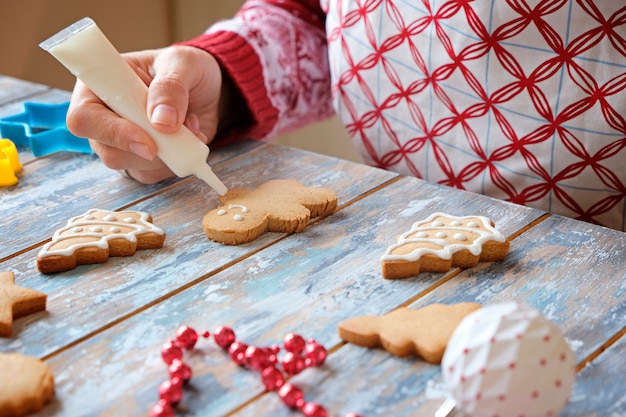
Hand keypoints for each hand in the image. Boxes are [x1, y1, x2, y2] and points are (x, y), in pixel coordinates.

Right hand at [66, 45, 222, 183]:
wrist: (206, 90)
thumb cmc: (185, 70)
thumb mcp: (183, 64)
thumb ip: (171, 87)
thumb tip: (162, 121)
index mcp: (100, 85)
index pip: (84, 117)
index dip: (112, 132)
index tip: (147, 140)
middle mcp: (105, 117)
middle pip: (106, 149)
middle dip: (148, 147)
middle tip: (179, 133)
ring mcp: (121, 142)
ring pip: (130, 165)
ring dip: (167, 153)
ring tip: (189, 125)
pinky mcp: (142, 160)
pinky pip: (152, 174)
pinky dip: (176, 162)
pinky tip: (189, 139)